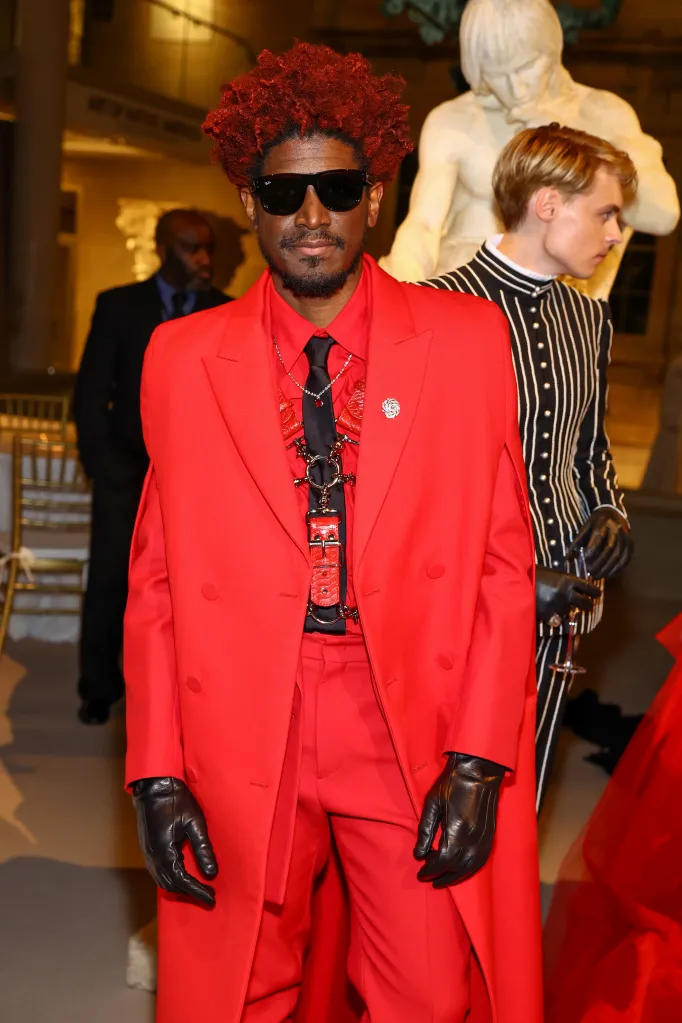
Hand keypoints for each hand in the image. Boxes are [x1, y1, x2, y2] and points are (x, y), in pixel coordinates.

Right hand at [132, 776, 217, 906]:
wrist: (153, 786)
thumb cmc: (176, 800)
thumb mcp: (195, 822)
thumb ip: (203, 849)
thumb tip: (211, 873)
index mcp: (164, 851)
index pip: (182, 881)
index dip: (197, 891)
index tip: (212, 898)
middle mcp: (153, 856)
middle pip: (170, 884)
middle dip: (189, 893)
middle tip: (208, 896)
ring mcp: (147, 853)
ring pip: (162, 880)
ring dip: (179, 888)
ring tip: (198, 889)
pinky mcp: (147, 848)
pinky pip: (158, 871)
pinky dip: (171, 879)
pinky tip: (182, 876)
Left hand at [414, 754, 504, 887]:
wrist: (478, 770)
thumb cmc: (452, 783)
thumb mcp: (432, 804)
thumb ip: (425, 831)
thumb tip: (419, 855)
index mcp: (457, 830)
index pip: (442, 862)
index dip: (431, 870)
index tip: (421, 873)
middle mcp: (473, 839)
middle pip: (456, 868)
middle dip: (441, 876)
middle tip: (428, 878)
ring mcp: (484, 839)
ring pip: (470, 867)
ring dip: (455, 876)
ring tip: (442, 879)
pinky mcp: (490, 836)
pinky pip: (480, 860)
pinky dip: (469, 869)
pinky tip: (459, 868)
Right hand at [536, 566, 600, 624]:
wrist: (515, 583)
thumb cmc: (531, 575)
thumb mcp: (550, 572)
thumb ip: (564, 580)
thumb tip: (577, 587)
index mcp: (567, 580)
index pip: (588, 587)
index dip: (595, 592)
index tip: (598, 594)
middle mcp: (566, 593)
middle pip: (585, 603)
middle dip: (587, 605)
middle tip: (587, 605)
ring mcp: (558, 606)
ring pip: (570, 612)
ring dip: (566, 610)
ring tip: (556, 605)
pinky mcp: (548, 615)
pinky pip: (557, 620)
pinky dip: (554, 618)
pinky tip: (548, 613)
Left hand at [567, 508, 632, 579]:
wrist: (613, 513)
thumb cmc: (596, 523)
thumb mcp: (585, 528)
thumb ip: (576, 543)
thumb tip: (567, 558)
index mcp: (602, 525)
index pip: (597, 541)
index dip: (591, 553)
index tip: (585, 561)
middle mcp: (616, 531)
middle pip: (609, 550)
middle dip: (599, 564)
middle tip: (590, 573)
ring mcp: (625, 539)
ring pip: (618, 556)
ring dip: (607, 569)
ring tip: (597, 576)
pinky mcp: (630, 546)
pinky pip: (625, 560)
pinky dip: (617, 570)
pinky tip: (609, 576)